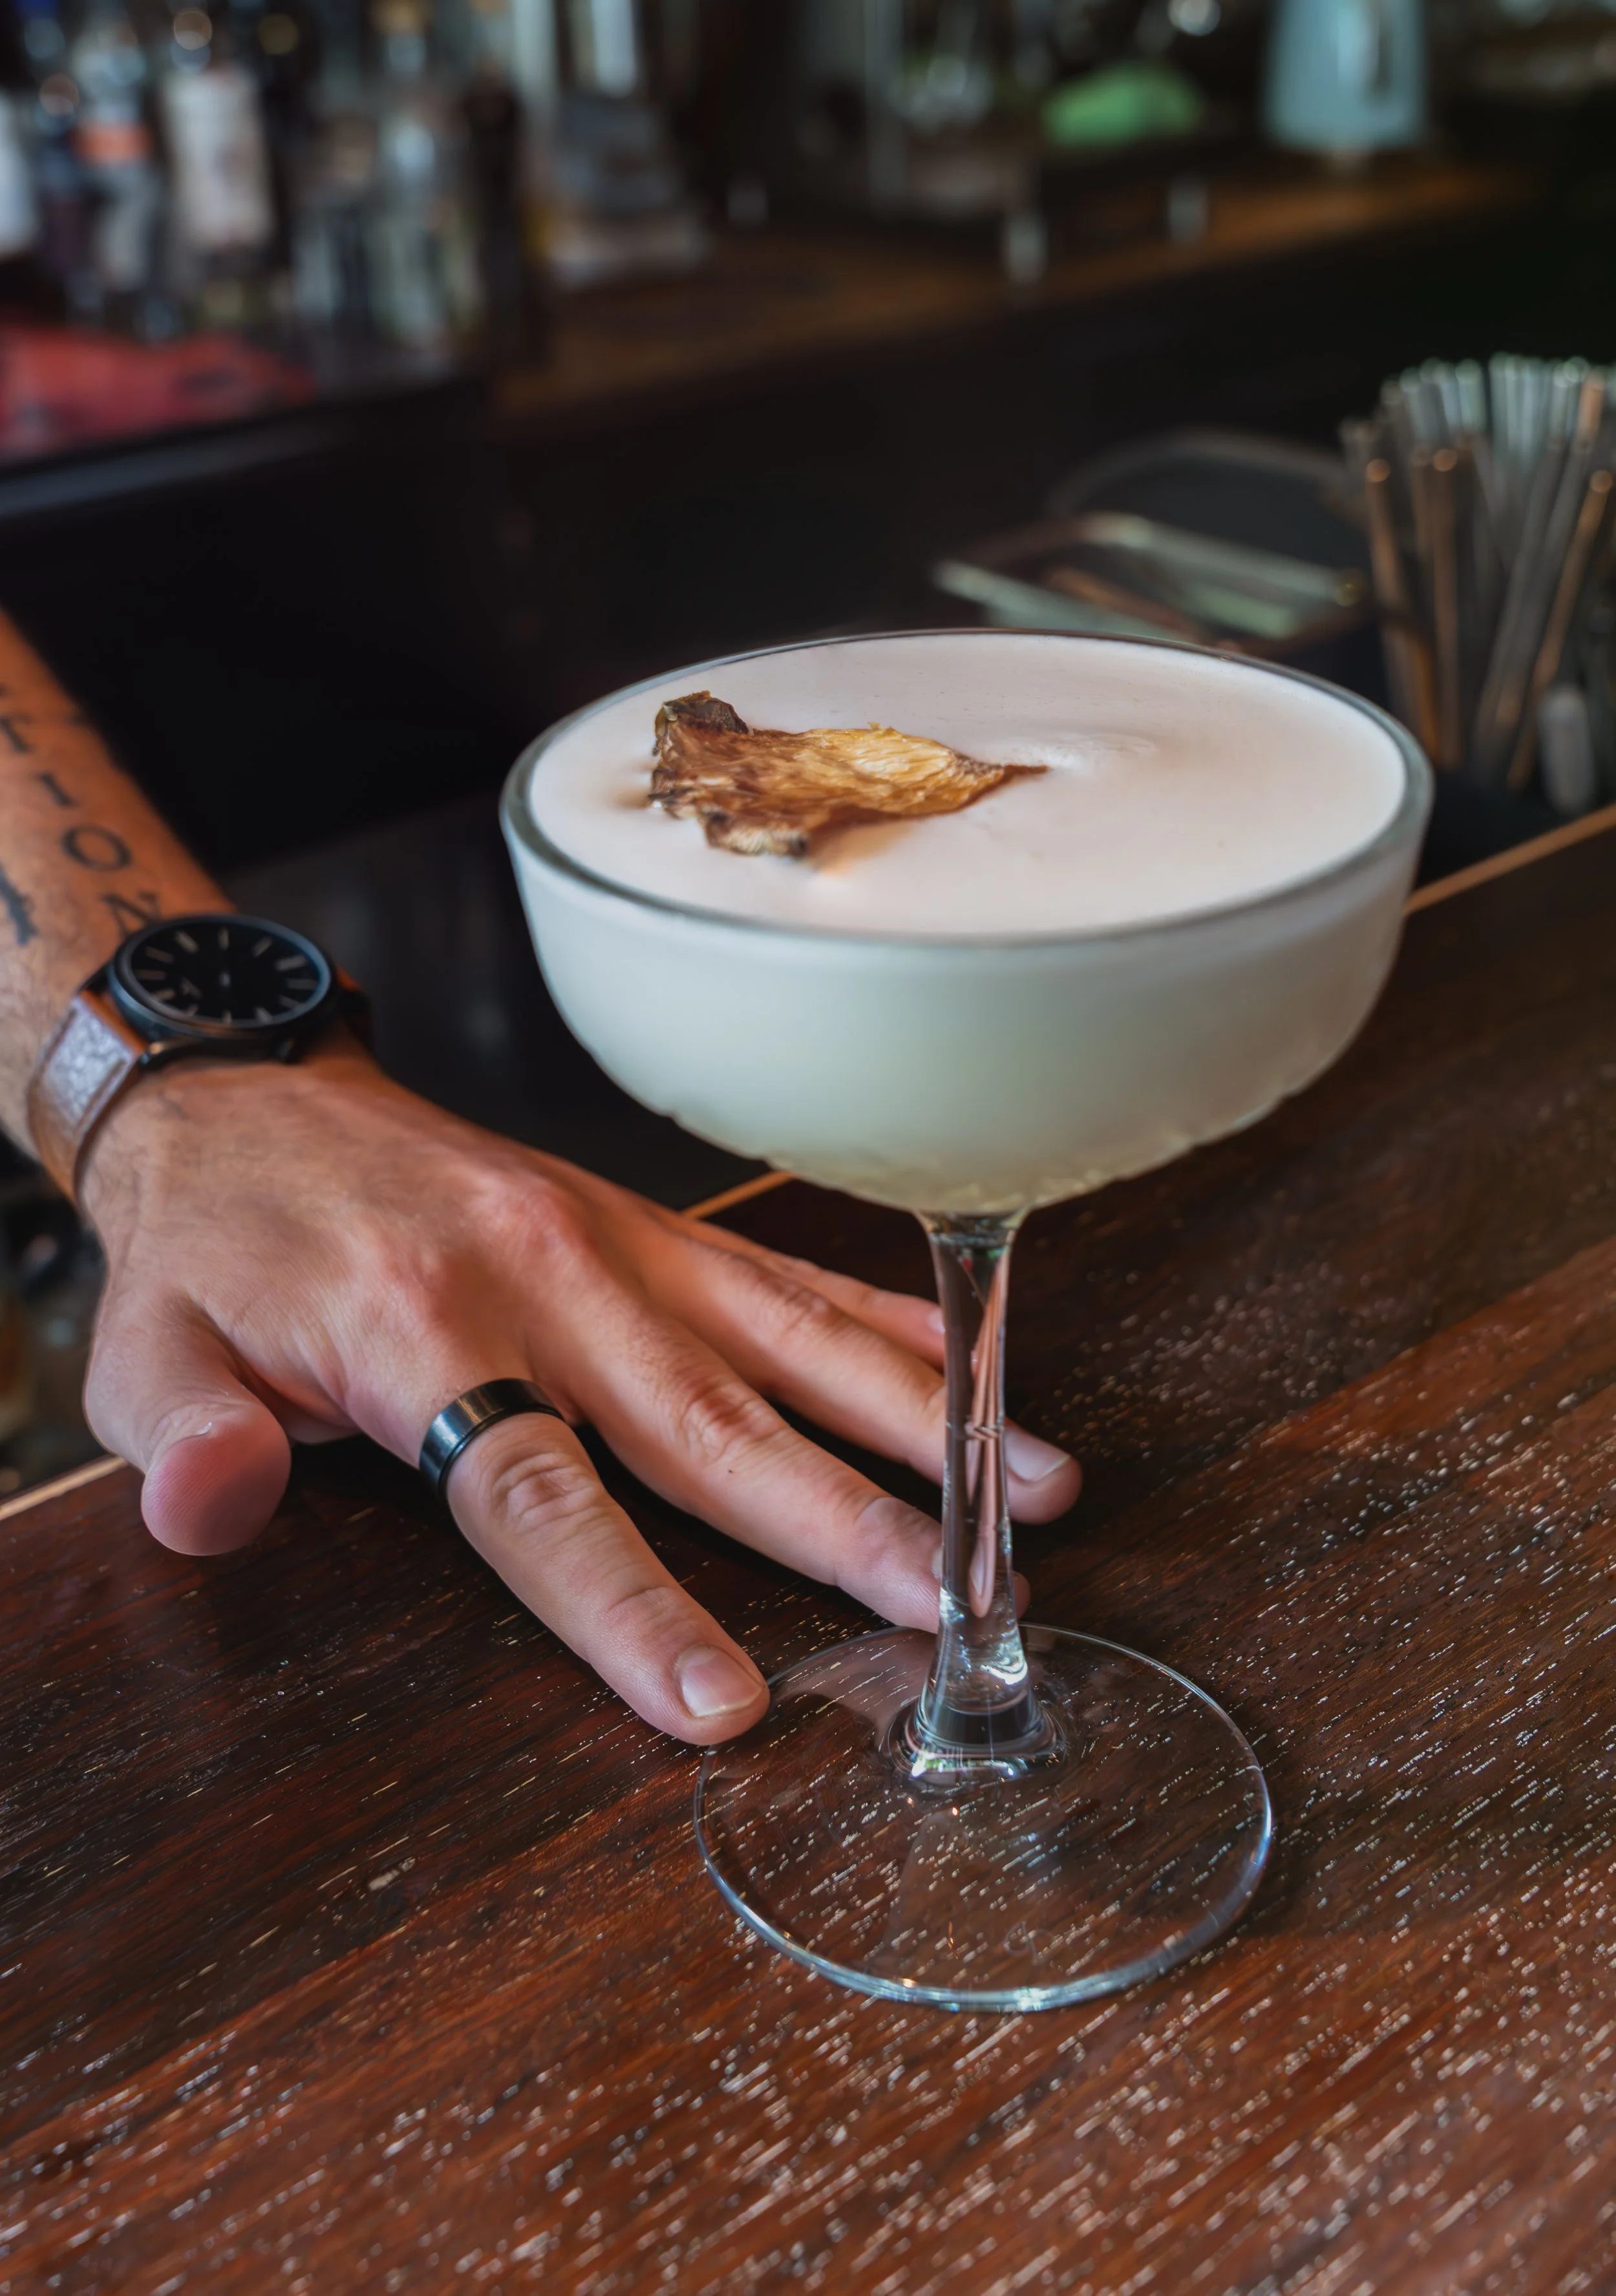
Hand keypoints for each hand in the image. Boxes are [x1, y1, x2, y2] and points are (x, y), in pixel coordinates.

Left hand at [80, 1046, 1080, 1742]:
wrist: (258, 1104)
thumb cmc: (219, 1253)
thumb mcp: (146, 1352)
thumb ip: (182, 1438)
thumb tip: (217, 1506)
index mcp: (422, 1333)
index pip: (539, 1498)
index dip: (633, 1605)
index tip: (723, 1701)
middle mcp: (546, 1283)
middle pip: (708, 1422)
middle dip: (839, 1520)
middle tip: (950, 1603)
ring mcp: (616, 1244)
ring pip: (785, 1341)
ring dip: (912, 1422)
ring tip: (1026, 1492)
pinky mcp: (650, 1225)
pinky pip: (785, 1271)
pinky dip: (884, 1318)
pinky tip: (972, 1368)